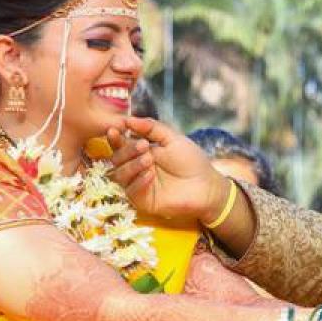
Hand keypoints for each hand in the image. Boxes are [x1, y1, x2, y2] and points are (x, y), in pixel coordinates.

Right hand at [106, 116, 231, 223]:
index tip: (115, 130)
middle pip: (117, 159)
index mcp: (141, 152)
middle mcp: (136, 168)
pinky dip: (138, 181)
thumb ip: (152, 128)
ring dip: (132, 165)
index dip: (115, 138)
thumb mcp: (172, 139)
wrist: (206, 186)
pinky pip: (131, 191)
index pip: (121, 145)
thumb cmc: (191, 161)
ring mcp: (137, 185)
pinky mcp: (142, 201)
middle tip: (144, 145)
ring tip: (149, 159)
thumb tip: (128, 119)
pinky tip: (150, 175)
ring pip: (120, 175)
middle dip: (127, 150)